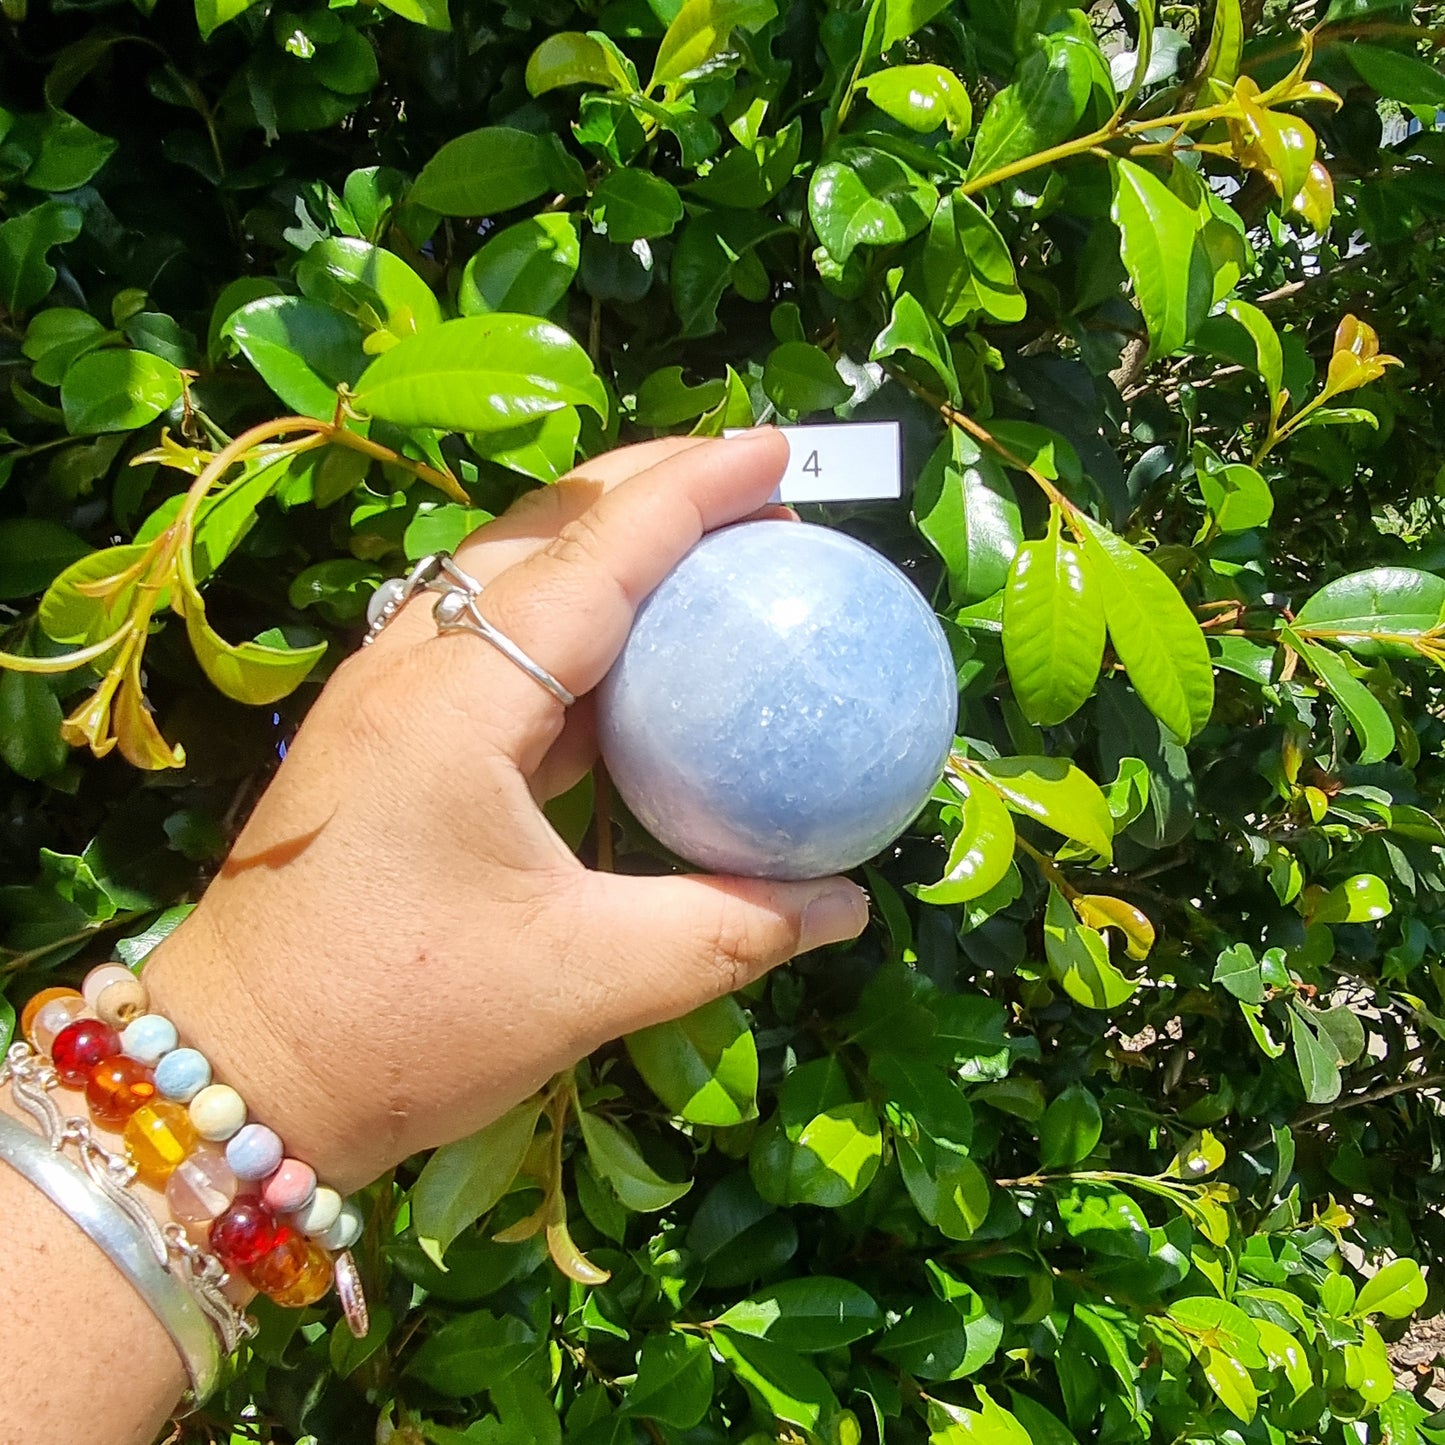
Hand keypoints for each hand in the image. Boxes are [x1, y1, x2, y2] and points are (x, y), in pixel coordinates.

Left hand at [142, 432, 869, 1191]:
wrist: (236, 1074)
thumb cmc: (398, 1025)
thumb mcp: (586, 982)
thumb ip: (731, 931)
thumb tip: (848, 903)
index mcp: (454, 703)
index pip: (595, 558)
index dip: (692, 491)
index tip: (779, 449)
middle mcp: (409, 670)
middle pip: (540, 528)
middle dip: (650, 486)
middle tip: (758, 491)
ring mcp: (387, 699)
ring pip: (509, 575)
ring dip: (608, 544)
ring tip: (708, 549)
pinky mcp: (387, 740)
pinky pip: (495, 646)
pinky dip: (577, 625)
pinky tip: (637, 658)